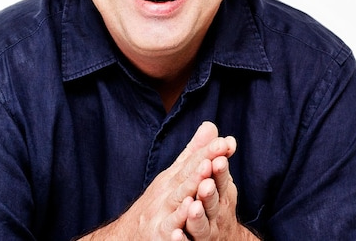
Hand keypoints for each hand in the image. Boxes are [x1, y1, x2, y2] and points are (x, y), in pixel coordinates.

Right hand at [79, 122, 235, 239]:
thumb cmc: (158, 203)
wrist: (129, 234)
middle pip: (186, 181)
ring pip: (178, 205)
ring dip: (189, 195)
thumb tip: (211, 126)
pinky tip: (179, 232)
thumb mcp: (176, 175)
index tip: (226, 142)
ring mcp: (162, 215)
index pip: (194, 163)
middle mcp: (167, 194)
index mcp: (174, 179)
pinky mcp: (158, 236)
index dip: (209, 153)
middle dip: (201, 169)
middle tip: (216, 157)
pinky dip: (174, 234)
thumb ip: (194, 153)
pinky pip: (167, 234)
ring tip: (204, 185)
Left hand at [181, 152, 257, 239]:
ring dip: (198, 216)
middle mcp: (214, 213)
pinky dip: (182, 240)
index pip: (219, 179)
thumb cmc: (213, 204)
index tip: (218, 159)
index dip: (219, 171)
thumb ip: (209, 154)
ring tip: (194, 207)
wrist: (220, 239)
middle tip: (206, 183)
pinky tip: (176, 235)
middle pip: (212, 202)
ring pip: (201, 225)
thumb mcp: (213, 178)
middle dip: (210, 192)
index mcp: (218, 193)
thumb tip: (209, 125)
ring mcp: (204, 231)